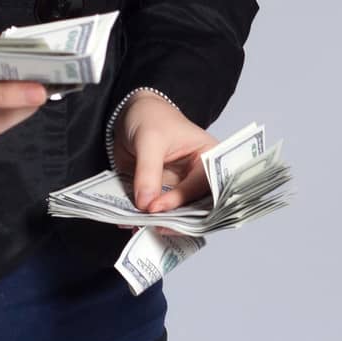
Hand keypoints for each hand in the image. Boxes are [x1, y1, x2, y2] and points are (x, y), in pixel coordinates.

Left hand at [110, 91, 217, 235]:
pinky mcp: (163, 194)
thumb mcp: (149, 140)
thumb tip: (145, 204)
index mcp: (210, 157)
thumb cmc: (150, 117)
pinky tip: (132, 222)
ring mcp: (181, 188)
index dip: (180, 199)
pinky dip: (146, 219)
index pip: (202, 185)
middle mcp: (200, 177)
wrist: (131, 113)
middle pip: (197, 208)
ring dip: (160, 223)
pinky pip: (159, 212)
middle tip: (154, 227)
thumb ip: (148, 172)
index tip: (155, 207)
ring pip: (178, 215)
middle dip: (176, 221)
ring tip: (140, 227)